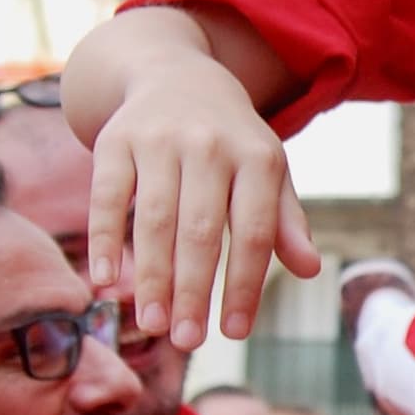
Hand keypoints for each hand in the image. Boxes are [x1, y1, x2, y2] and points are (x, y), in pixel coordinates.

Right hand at [84, 51, 319, 349]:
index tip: (235, 333)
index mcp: (257, 156)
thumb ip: (285, 221)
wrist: (175, 73)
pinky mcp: (116, 139)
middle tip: (188, 341)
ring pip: (153, 219)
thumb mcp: (267, 170)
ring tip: (152, 324)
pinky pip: (107, 196)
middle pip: (201, 231)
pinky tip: (105, 281)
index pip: (255, 232)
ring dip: (151, 277)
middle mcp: (209, 145)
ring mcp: (159, 139)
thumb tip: (311, 269)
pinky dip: (104, 239)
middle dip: (194, 291)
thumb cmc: (229, 141)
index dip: (245, 285)